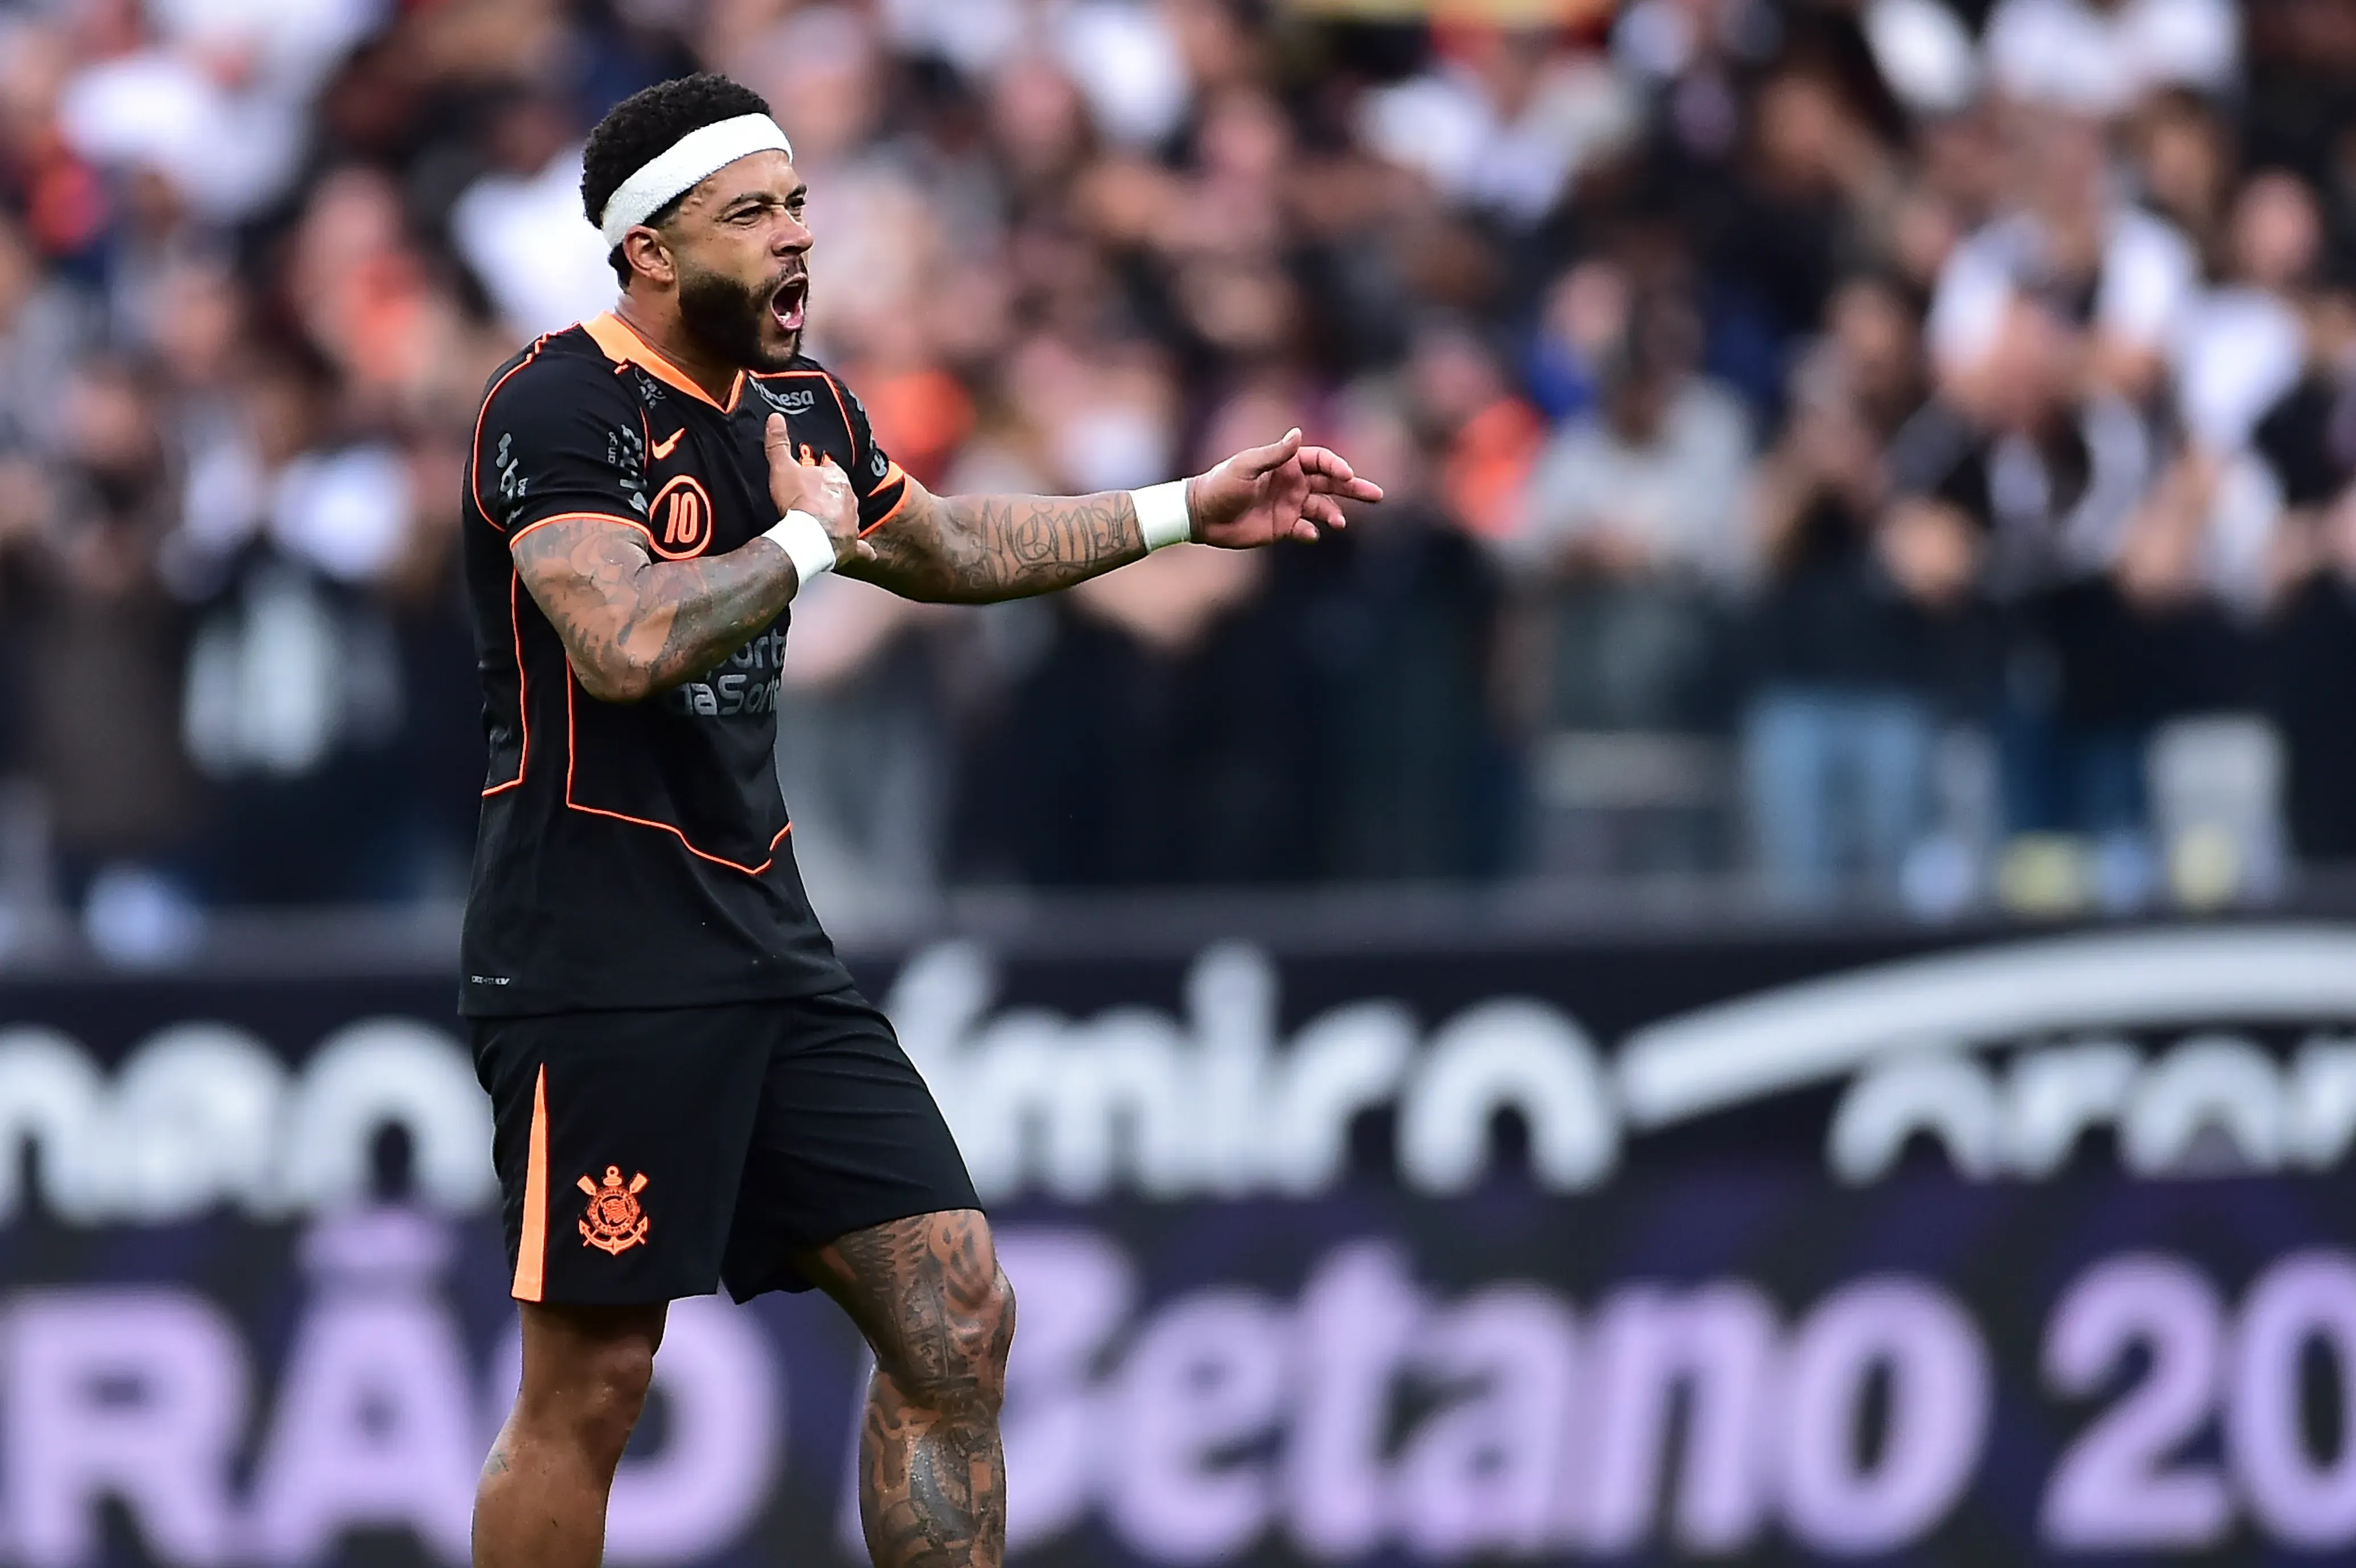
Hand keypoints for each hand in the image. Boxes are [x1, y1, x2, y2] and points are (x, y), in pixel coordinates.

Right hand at [764, 413, 872, 566]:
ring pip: (849, 516)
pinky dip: (863, 549)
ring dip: (840, 518)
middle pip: (841, 492)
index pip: (830, 469)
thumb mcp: (782, 468)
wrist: (808, 537)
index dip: (818, 473)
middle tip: (813, 501)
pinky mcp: (852, 544)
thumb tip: (775, 418)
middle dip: (830, 495)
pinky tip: (867, 553)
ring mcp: (853, 522)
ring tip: (824, 523)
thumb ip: (778, 443)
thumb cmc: (797, 501)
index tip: (808, 478)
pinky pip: (862, 547)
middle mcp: (851, 498)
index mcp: (837, 477)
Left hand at [1187, 428, 1383, 548]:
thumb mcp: (1246, 466)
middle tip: (1377, 495)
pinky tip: (1312, 534)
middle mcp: (1293, 483)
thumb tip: (1297, 433)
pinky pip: (1305, 529)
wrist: (1202, 515)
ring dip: (1334, 514)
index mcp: (1287, 463)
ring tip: (1340, 523)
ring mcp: (1289, 505)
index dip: (1336, 466)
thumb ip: (1274, 454)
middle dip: (1355, 488)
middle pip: (1331, 483)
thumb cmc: (1221, 485)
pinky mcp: (1282, 527)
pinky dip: (1311, 532)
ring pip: (1323, 508)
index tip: (1346, 475)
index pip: (1321, 460)